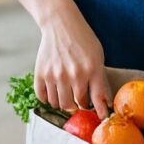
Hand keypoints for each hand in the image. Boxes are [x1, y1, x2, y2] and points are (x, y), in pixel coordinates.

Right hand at [34, 3, 110, 117]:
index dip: (99, 112)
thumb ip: (99, 80)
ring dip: (64, 104)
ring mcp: (55, 74)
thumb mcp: (97, 57)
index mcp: (91, 70)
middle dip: (79, 107)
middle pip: (76, 105)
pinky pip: (43, 97)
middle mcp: (73, 74)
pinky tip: (54, 92)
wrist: (60, 24)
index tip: (100, 119)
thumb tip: (103, 103)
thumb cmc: (82, 40)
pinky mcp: (41, 73)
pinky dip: (48, 99)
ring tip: (67, 97)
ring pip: (59, 104)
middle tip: (80, 104)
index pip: (96, 100)